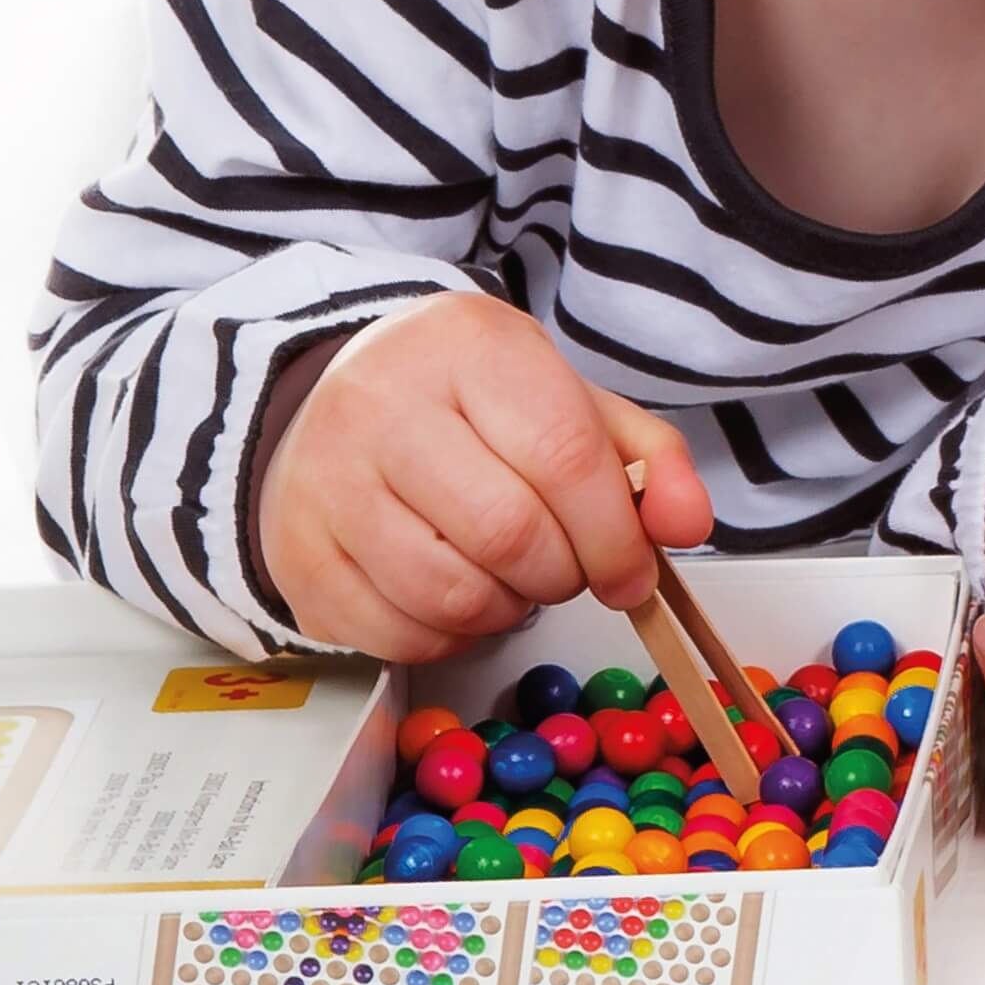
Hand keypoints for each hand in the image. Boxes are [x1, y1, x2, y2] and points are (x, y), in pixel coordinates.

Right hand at [259, 293, 711, 660]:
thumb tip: (687, 521)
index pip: (563, 456)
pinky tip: (457, 592)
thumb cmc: (473, 408)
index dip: (615, 535)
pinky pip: (400, 633)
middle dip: (563, 575)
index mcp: (466, 349)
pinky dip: (451, 635)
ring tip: (509, 574)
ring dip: (508, 609)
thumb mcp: (573, 405)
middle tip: (566, 567)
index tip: (633, 572)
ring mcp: (325, 481)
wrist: (342, 399)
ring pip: (452, 594)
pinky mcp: (298, 554)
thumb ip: (648, 462)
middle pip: (509, 534)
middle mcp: (380, 405)